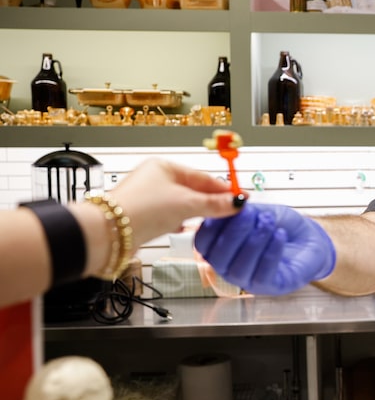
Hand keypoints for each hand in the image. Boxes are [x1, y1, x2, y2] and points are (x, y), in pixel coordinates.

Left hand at [112, 158, 241, 248]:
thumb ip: (214, 204)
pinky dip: (180, 222)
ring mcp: (149, 198)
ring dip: (196, 213)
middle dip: (211, 202)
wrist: (110, 233)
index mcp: (165, 167)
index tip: (240, 198)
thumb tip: (236, 202)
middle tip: (230, 212)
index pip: (203, 177)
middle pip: (193, 190)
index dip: (223, 189)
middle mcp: (155, 180)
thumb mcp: (187, 205)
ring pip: (182, 205)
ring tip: (211, 221)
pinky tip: (185, 229)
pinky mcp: (144, 217)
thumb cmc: (141, 209)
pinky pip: (170, 217)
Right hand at [195, 204, 335, 294]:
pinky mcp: (270, 286)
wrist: (310, 239)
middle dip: (234, 232)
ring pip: (240, 268)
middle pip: (219, 257)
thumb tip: (230, 205)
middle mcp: (230, 267)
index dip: (211, 226)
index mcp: (222, 248)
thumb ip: (243, 211)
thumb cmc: (282, 227)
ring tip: (268, 223)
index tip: (226, 207)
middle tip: (251, 214)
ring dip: (254, 241)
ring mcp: (249, 280)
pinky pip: (264, 273)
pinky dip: (270, 252)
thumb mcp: (259, 211)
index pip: (203, 243)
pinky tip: (279, 235)